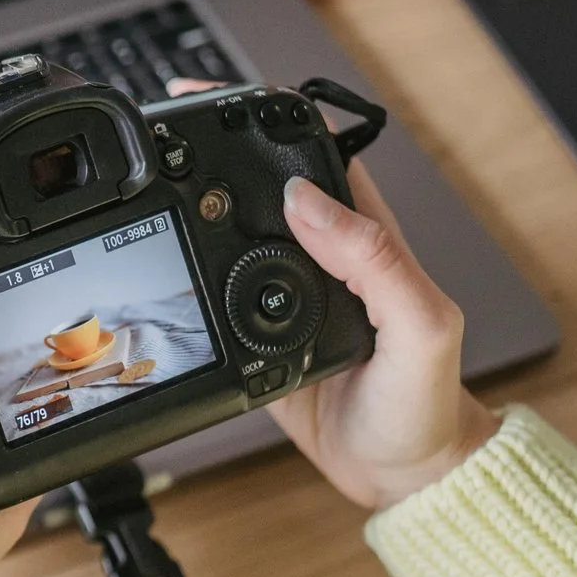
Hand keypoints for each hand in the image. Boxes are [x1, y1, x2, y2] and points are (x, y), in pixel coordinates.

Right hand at [171, 79, 496, 508]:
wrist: (403, 476)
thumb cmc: (427, 403)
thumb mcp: (419, 327)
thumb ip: (376, 261)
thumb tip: (305, 203)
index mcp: (366, 236)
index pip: (313, 155)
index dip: (267, 118)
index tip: (219, 100)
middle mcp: (323, 256)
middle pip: (259, 184)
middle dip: (213, 151)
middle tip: (162, 131)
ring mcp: (284, 295)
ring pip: (230, 233)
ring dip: (192, 208)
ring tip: (149, 182)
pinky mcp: (257, 336)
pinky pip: (213, 294)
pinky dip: (185, 271)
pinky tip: (160, 259)